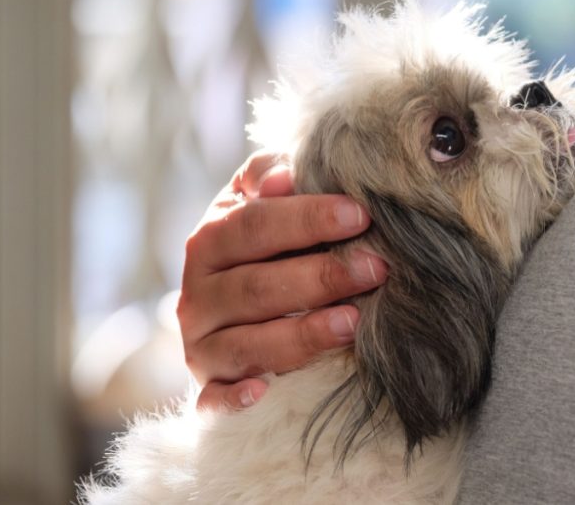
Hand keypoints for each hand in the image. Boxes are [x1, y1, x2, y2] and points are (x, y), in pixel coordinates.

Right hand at [177, 151, 387, 410]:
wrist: (227, 311)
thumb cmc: (262, 249)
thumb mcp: (257, 205)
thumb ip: (269, 177)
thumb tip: (284, 175)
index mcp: (210, 242)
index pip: (255, 226)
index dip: (307, 219)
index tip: (360, 214)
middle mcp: (198, 295)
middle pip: (256, 286)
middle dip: (320, 277)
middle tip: (376, 268)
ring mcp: (201, 345)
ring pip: (246, 343)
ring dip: (301, 334)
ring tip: (353, 322)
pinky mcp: (208, 387)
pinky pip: (212, 400)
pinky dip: (231, 399)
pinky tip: (262, 392)